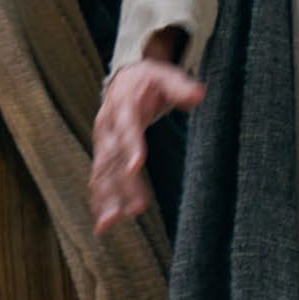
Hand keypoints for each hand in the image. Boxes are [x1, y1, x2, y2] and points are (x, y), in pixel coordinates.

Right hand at [92, 36, 205, 229]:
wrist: (124, 79)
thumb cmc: (149, 79)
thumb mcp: (165, 75)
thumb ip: (181, 87)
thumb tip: (199, 93)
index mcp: (123, 105)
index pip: (127, 127)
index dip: (131, 147)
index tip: (136, 166)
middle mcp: (107, 126)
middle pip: (113, 157)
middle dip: (122, 184)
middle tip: (134, 210)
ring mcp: (103, 142)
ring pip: (103, 173)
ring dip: (106, 199)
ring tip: (109, 224)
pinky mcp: (104, 155)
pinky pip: (100, 179)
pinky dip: (100, 201)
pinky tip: (102, 224)